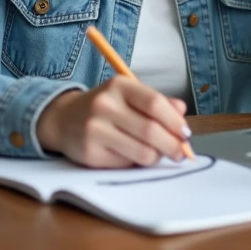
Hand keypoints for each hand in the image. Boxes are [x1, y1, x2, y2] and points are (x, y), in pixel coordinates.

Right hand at [36, 77, 190, 167]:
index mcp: (119, 86)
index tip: (186, 133)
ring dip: (157, 157)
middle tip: (181, 153)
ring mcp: (95, 130)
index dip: (175, 121)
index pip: (155, 104)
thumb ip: (157, 102)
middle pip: (150, 131)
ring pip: (142, 153)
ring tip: (158, 154)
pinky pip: (126, 165)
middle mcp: (105, 106)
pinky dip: (137, 163)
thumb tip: (181, 112)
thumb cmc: (106, 107)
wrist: (64, 119)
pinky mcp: (90, 154)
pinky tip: (133, 155)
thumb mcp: (129, 95)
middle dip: (172, 145)